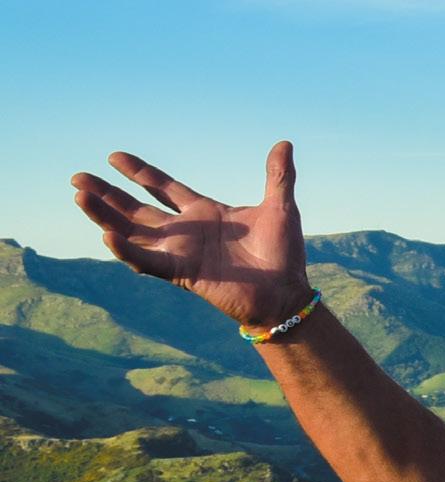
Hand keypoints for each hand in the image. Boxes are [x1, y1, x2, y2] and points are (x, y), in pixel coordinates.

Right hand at [72, 142, 312, 327]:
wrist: (286, 293)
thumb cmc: (283, 255)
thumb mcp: (281, 208)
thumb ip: (277, 176)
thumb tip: (284, 143)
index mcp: (204, 212)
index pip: (162, 187)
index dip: (138, 172)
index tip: (113, 156)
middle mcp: (185, 231)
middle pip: (135, 208)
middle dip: (107, 194)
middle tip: (77, 178)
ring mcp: (180, 252)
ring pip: (132, 232)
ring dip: (105, 216)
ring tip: (79, 197)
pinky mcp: (181, 273)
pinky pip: (146, 260)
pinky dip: (126, 250)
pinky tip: (107, 235)